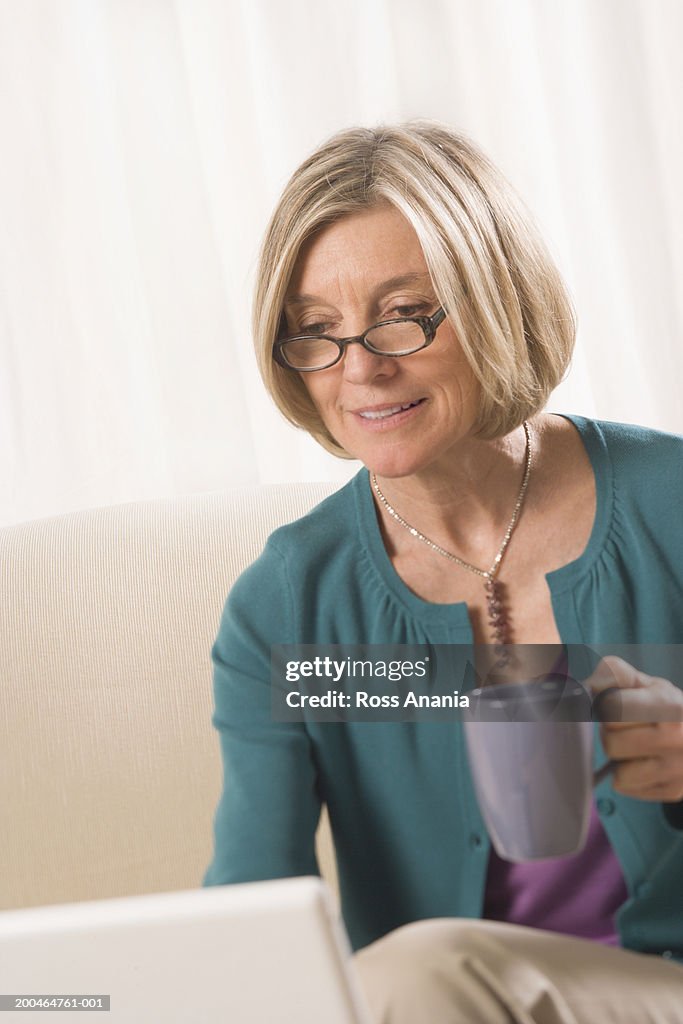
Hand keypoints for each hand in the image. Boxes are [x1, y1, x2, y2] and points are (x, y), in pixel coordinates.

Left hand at [588, 656, 682, 802]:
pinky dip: (628, 777)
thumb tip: (589, 688)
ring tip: (635, 747)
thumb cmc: (664, 707)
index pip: (611, 709)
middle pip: (611, 743)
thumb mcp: (645, 682)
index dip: (606, 706)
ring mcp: (676, 769)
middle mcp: (675, 739)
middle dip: (611, 734)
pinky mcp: (672, 791)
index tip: (616, 706)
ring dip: (619, 759)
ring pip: (617, 772)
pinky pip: (626, 788)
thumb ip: (614, 674)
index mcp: (667, 706)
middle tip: (626, 729)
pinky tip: (642, 763)